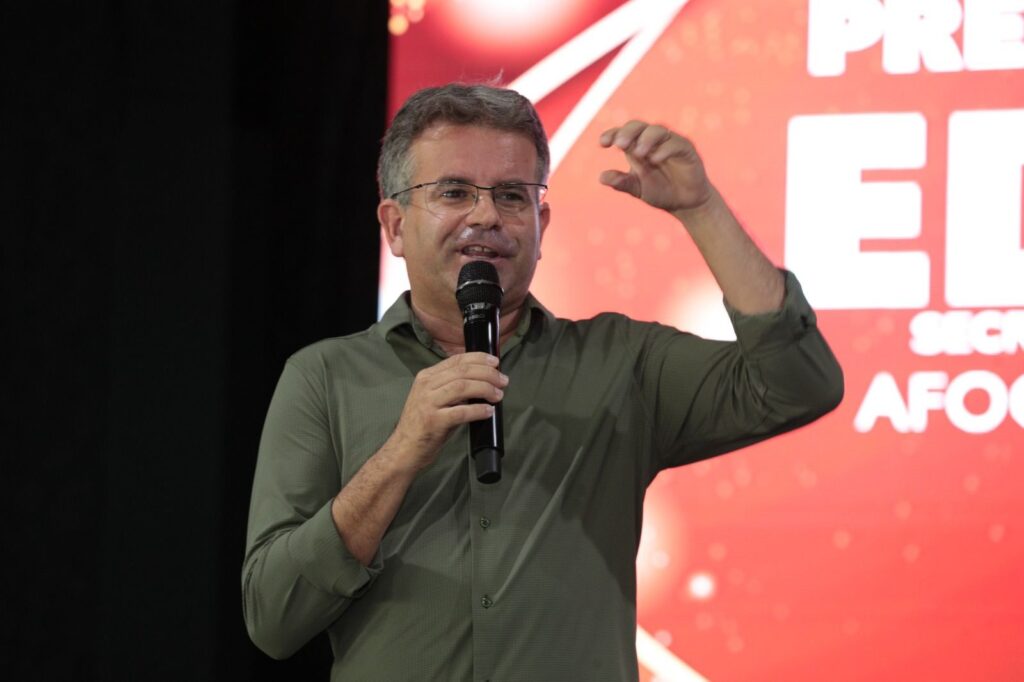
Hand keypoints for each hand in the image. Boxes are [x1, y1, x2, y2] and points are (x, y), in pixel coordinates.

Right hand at [389, 352, 507, 470]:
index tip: (495, 362)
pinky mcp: (433, 421)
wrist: (403, 450)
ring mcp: (428, 403)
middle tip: (503, 381)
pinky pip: (461, 412)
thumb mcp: (435, 399)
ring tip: (498, 395)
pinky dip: (478, 410)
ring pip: (463, 387)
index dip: (479, 358)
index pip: (456, 360)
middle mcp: (426, 386)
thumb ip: (453, 388)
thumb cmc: (423, 425)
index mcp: (426, 377)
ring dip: (485, 389)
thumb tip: (483, 382)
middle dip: (487, 374)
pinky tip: (488, 411)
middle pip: (462, 371)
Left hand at [598, 121, 711, 213]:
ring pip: (657, 130)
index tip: (603, 143)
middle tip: (620, 144)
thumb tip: (601, 177)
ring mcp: (670, 143)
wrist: (684, 203)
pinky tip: (655, 159)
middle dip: (628, 132)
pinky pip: (675, 144)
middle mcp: (652, 141)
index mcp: (637, 147)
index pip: (622, 134)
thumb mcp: (637, 188)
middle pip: (638, 126)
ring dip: (646, 139)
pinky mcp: (686, 150)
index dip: (612, 134)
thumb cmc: (660, 191)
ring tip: (638, 153)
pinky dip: (664, 150)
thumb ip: (621, 182)